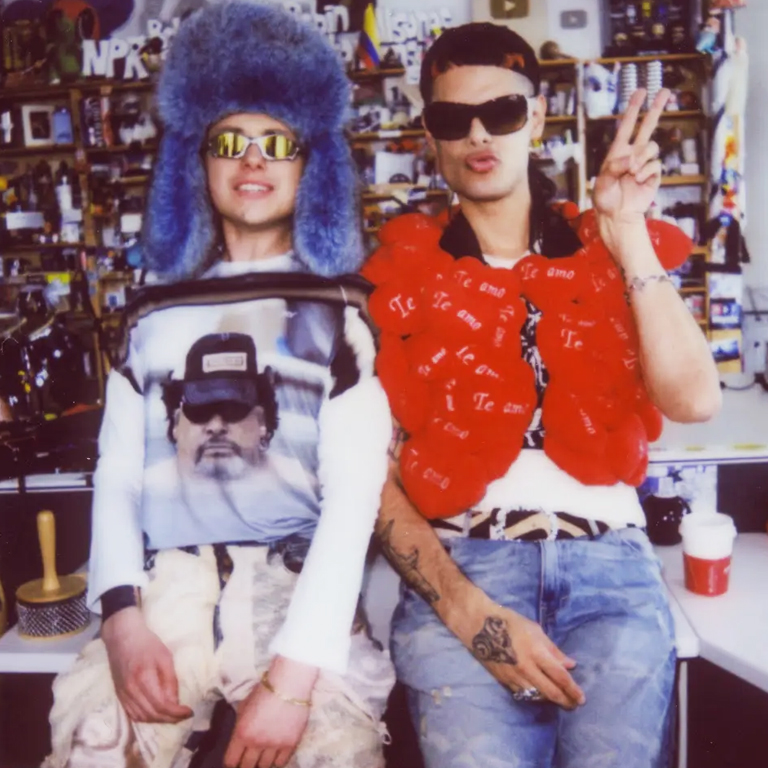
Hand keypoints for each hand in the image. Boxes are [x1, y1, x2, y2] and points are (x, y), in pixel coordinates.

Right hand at [101, 606, 192, 723]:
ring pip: (141, 717)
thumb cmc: (147, 643)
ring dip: (158, 720)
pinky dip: (145, 718)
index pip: (161, 706)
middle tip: (183, 715)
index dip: (176, 713)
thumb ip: (170, 680)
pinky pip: (132, 714)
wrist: (122, 637)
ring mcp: (123, 694)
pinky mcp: (119, 694)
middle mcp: (131, 690)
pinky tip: (155, 714)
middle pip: (152, 714)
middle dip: (170, 719)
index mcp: (144, 678)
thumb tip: (175, 702)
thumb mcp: (165, 657)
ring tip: (172, 715)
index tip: (189, 711)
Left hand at [224, 657, 316, 767]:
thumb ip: (240, 725)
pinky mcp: (290, 744)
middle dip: (246, 764)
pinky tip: (276, 753)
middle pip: (247, 767)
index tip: (235, 759)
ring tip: (263, 755)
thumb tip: (239, 739)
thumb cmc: (264, 691)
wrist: (289, 684)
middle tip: (249, 758)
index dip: (232, 762)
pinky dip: (277, 760)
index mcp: (242, 733)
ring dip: (262, 762)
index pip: (231, 761)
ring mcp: (274, 745)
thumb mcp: (245, 707)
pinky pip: (281, 763)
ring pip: (264, 766)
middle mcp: (256, 743)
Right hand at [455, 593, 584, 709]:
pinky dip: (534, 696)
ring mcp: (514, 676)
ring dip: (550, 700)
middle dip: (565, 701)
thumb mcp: (535, 630)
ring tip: (559, 700)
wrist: (479, 626)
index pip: (560, 676)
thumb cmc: (510, 622)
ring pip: (537, 696)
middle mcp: (526, 668)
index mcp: (536, 652)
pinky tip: (540, 694)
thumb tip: (570, 665)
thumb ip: (553, 649)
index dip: (573, 689)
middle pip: (550, 691)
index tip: (582, 698)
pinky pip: (523, 694)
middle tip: (574, 705)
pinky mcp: (504, 680)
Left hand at [593, 88, 670, 255]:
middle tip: (665, 91)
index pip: (627, 125)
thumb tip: (632, 158)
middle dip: (656, 108)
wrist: (618, 215)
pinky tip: (638, 181)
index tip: (640, 91)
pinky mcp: (654, 174)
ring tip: (632, 172)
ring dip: (643, 157)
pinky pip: (656, 164)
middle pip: (647, 126)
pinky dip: (647, 172)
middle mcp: (632, 154)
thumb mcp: (603, 181)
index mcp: (618, 152)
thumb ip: (615, 166)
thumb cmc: (606, 198)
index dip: (633, 108)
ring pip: (652, 146)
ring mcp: (644, 163)